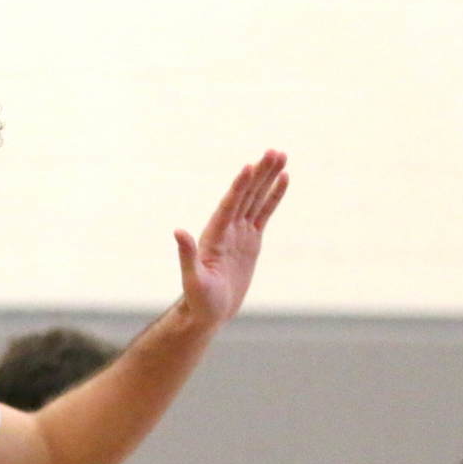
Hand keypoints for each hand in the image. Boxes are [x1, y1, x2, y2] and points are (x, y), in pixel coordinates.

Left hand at [174, 150, 288, 325]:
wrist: (208, 312)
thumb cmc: (198, 300)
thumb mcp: (193, 280)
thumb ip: (187, 255)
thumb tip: (179, 231)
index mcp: (214, 235)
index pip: (229, 205)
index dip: (239, 186)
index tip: (249, 166)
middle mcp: (226, 228)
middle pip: (245, 195)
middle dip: (259, 174)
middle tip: (274, 151)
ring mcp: (239, 232)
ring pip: (256, 199)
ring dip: (267, 178)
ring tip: (280, 156)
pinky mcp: (251, 240)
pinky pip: (264, 213)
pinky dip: (273, 196)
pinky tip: (283, 179)